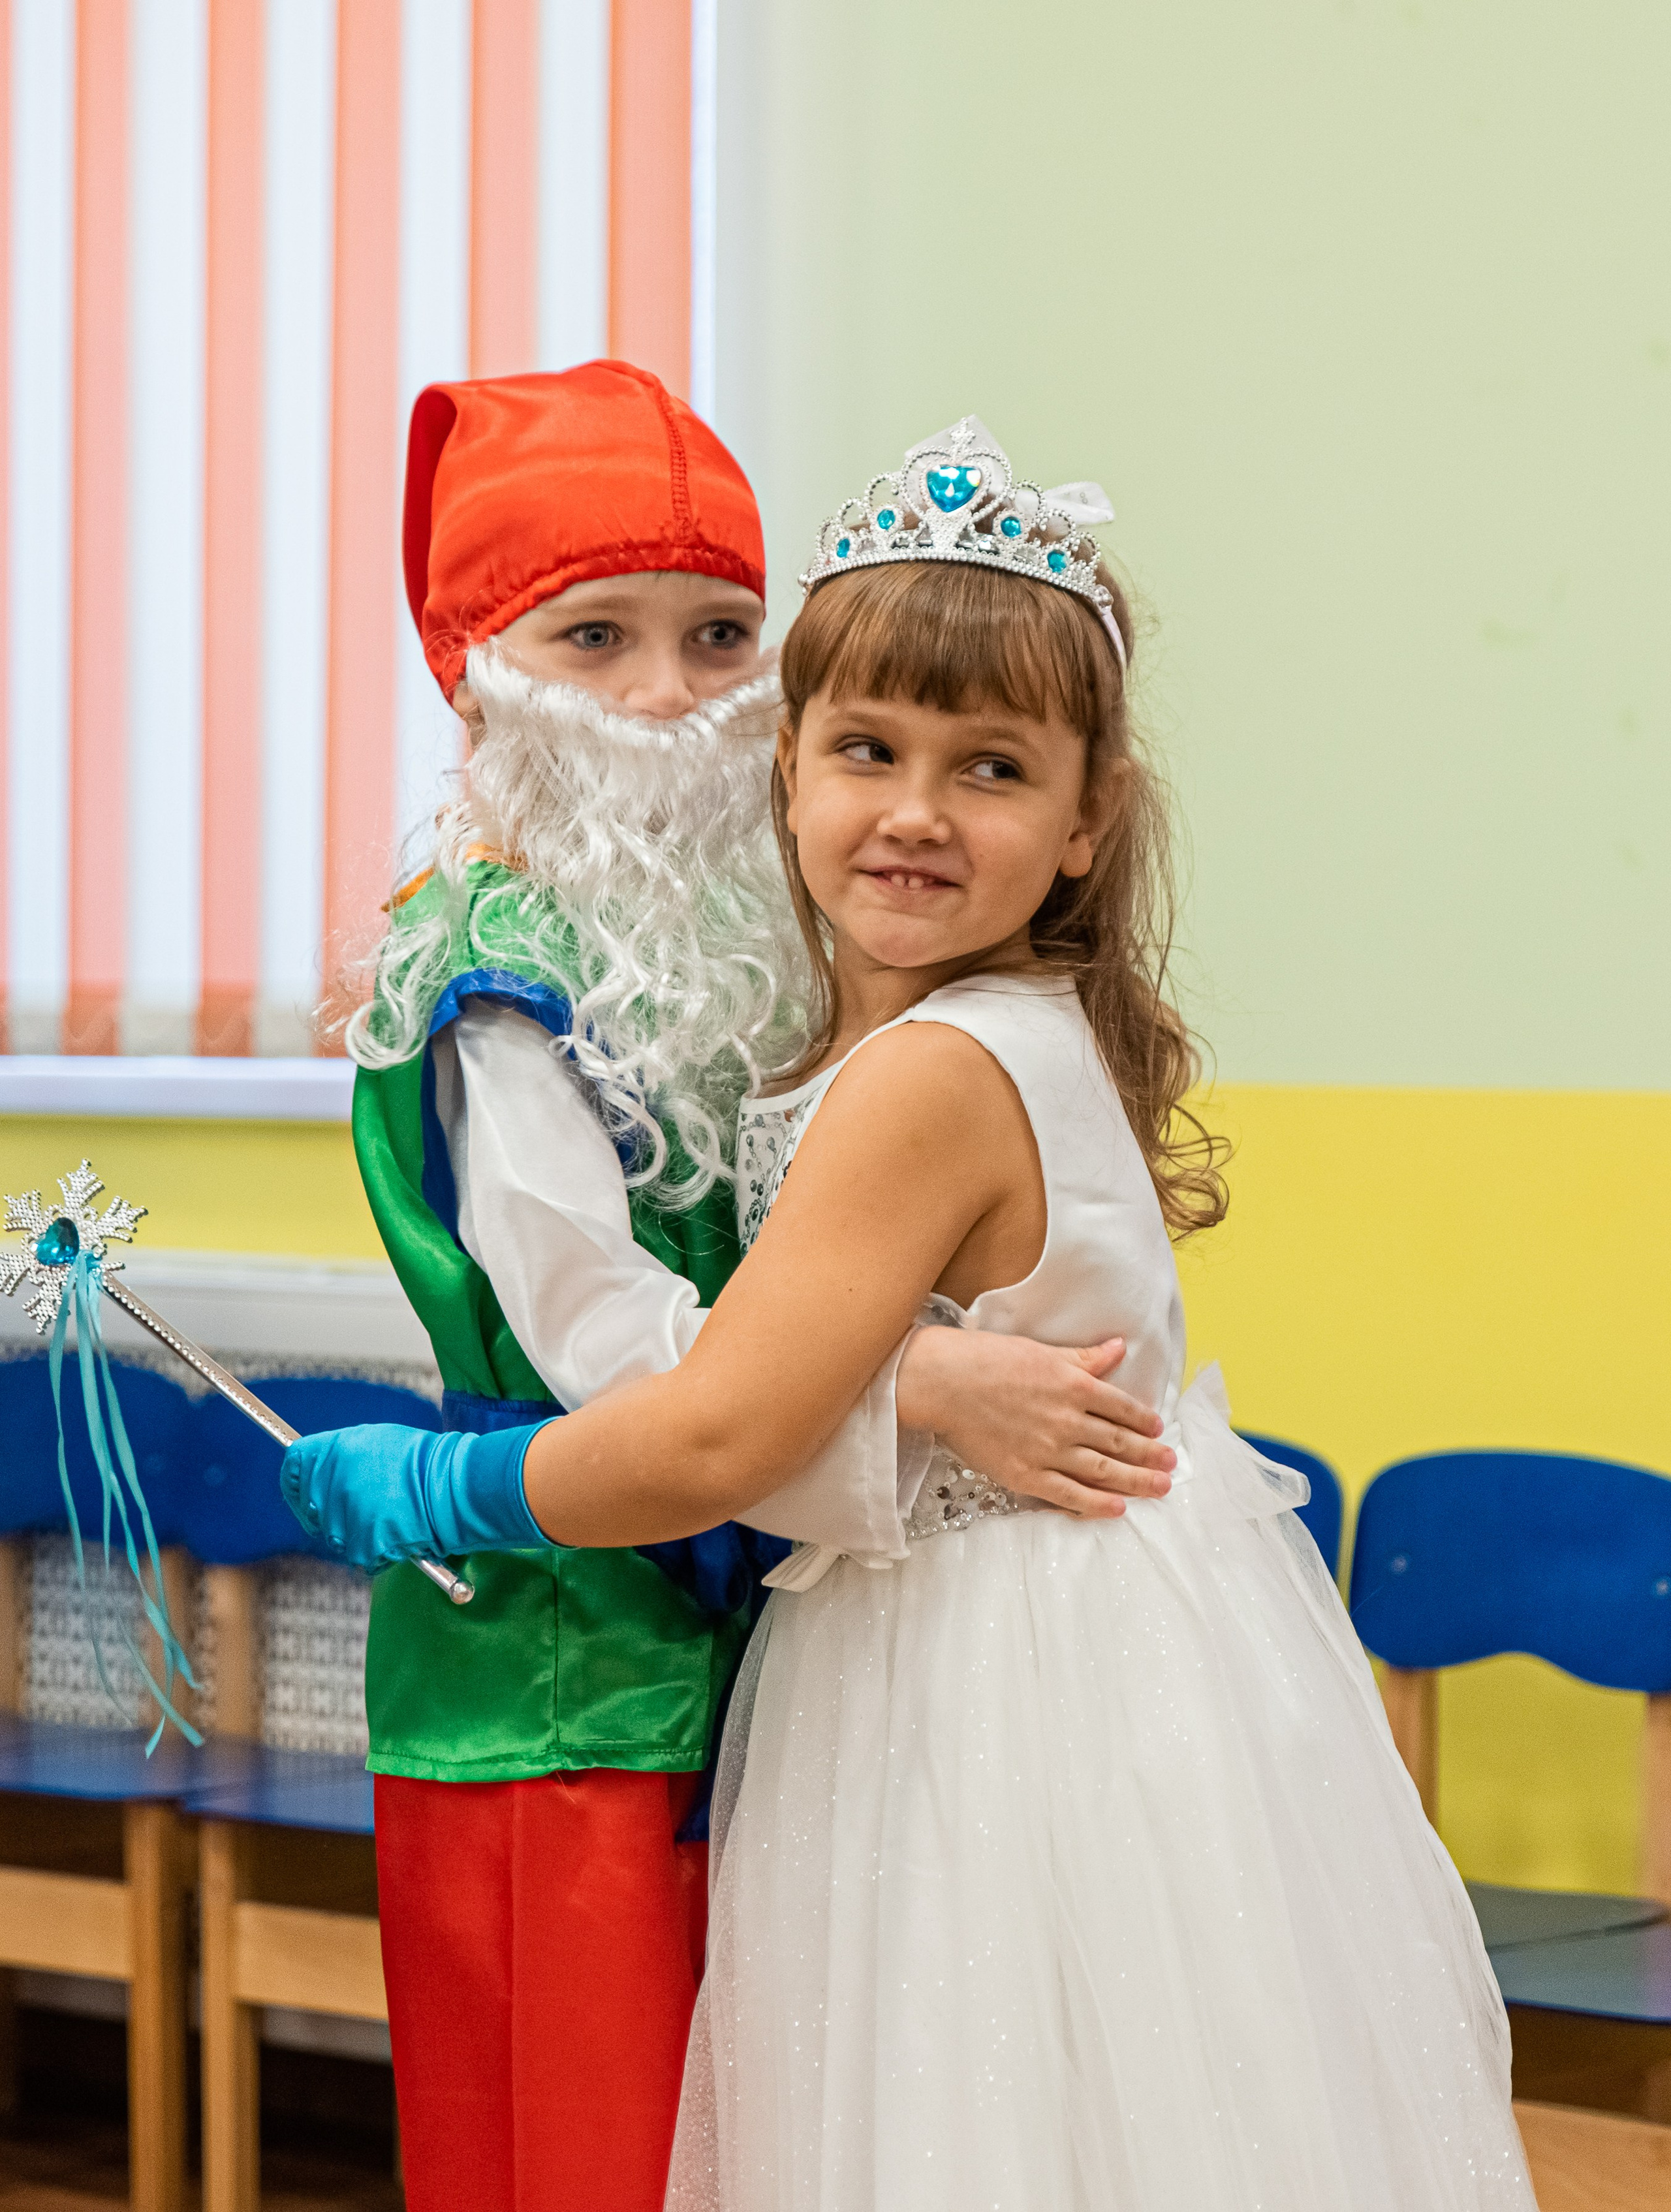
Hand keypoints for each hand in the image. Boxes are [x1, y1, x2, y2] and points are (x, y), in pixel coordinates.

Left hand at [280, 1420, 550, 1571]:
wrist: (452, 1486)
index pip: (291, 1470)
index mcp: (330, 1453)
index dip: (297, 1483)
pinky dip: (377, 1551)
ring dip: (357, 1532)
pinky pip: (360, 1556)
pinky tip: (398, 1533)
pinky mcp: (360, 1547)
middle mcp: (329, 1486)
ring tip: (390, 1516)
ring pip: (336, 1535)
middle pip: (311, 1509)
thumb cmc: (421, 1460)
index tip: (306, 1492)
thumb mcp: (375, 1442)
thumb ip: (341, 1456)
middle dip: (332, 1511)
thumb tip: (321, 1469)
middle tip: (366, 1506)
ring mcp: (342, 1519)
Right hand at [895, 1328, 1173, 1519]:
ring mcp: (1049, 1450)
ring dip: (1136, 1481)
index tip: (1158, 1430)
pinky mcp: (1026, 1474)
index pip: (1121, 1407)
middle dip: (1150, 1455)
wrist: (943, 1382)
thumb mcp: (1042, 1350)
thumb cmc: (988, 1359)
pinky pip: (1069, 1494)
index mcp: (1074, 1385)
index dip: (1143, 1421)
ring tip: (1160, 1488)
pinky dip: (1096, 1503)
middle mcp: (1068, 1420)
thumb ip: (1084, 1357)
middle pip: (1119, 1442)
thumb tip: (1119, 1347)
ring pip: (1103, 1470)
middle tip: (1171, 1464)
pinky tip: (1118, 1508)